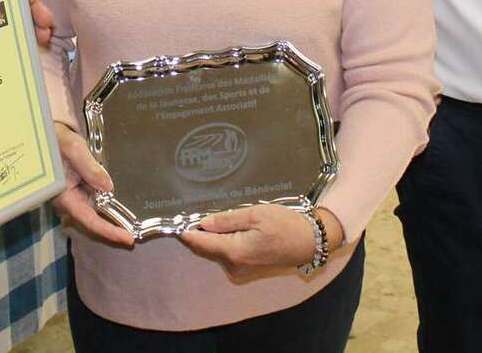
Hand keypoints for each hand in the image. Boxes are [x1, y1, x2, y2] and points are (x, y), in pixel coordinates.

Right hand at [50, 123, 133, 246]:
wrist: (51, 134)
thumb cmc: (60, 140)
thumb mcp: (75, 149)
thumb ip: (90, 168)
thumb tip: (108, 187)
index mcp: (64, 196)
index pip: (88, 219)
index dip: (108, 231)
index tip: (127, 238)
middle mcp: (68, 202)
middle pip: (93, 222)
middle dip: (112, 229)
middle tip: (133, 237)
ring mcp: (74, 198)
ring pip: (95, 214)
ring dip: (111, 219)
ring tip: (131, 226)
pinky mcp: (79, 192)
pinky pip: (95, 203)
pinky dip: (107, 207)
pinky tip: (121, 210)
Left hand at [179, 205, 345, 278]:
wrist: (309, 242)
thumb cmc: (285, 225)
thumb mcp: (255, 215)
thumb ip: (227, 220)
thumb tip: (203, 223)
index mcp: (234, 252)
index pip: (200, 243)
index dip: (184, 232)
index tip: (172, 220)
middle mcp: (233, 266)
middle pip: (205, 248)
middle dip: (197, 232)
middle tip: (189, 211)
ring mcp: (239, 270)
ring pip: (215, 251)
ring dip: (211, 236)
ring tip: (212, 215)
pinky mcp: (245, 269)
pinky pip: (226, 254)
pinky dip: (222, 242)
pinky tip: (226, 227)